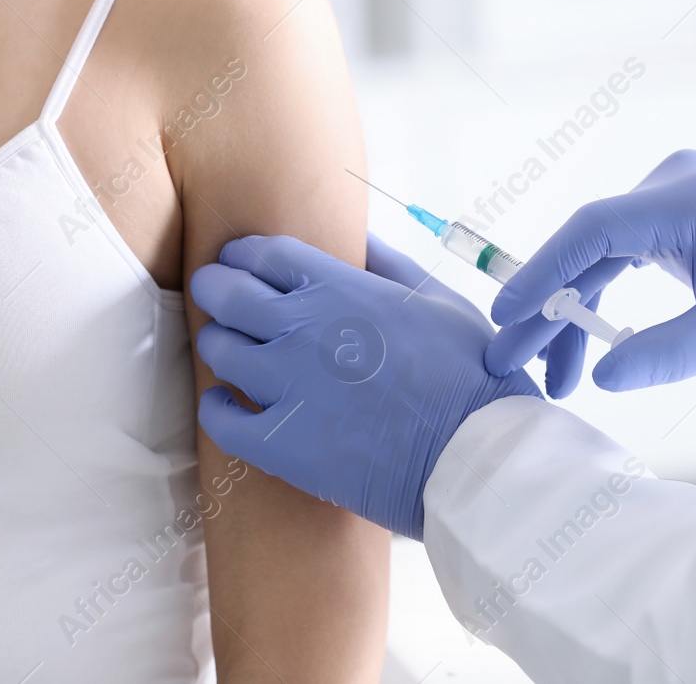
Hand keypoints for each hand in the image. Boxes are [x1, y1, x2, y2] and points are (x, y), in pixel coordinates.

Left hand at [191, 233, 540, 540]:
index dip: (243, 254)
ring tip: (233, 353)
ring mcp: (287, 386)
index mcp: (343, 288)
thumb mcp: (440, 300)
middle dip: (217, 288)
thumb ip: (391, 265)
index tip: (240, 263)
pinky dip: (218, 407)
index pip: (264, 252)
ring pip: (218, 350)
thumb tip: (359, 238)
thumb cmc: (472, 375)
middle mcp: (305, 329)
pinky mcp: (280, 443)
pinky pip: (218, 418)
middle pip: (226, 292)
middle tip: (220, 298)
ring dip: (220, 345)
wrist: (478, 457)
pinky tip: (229, 404)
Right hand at [488, 150, 695, 391]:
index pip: (593, 229)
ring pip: (598, 259)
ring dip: (571, 315)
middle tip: (507, 358)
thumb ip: (671, 352)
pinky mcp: (673, 221)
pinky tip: (579, 355)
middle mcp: (671, 186)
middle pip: (588, 247)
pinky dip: (599, 304)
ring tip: (547, 376)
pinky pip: (619, 261)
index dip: (544, 272)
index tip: (509, 315)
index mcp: (687, 197)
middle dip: (549, 307)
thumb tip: (604, 377)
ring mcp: (670, 200)